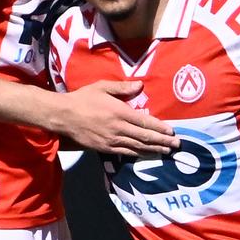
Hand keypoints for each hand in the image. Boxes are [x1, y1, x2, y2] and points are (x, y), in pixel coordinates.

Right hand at [55, 80, 179, 157]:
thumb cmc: (83, 98)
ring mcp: (112, 141)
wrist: (63, 116)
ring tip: (167, 151)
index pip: (145, 122)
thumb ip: (123, 88)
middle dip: (163, 142)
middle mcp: (119, 129)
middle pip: (145, 138)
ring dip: (154, 150)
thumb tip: (140, 86)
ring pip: (137, 147)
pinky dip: (139, 154)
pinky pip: (126, 153)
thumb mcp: (102, 87)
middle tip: (176, 145)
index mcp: (120, 112)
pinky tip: (147, 154)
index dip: (160, 129)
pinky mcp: (105, 149)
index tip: (172, 132)